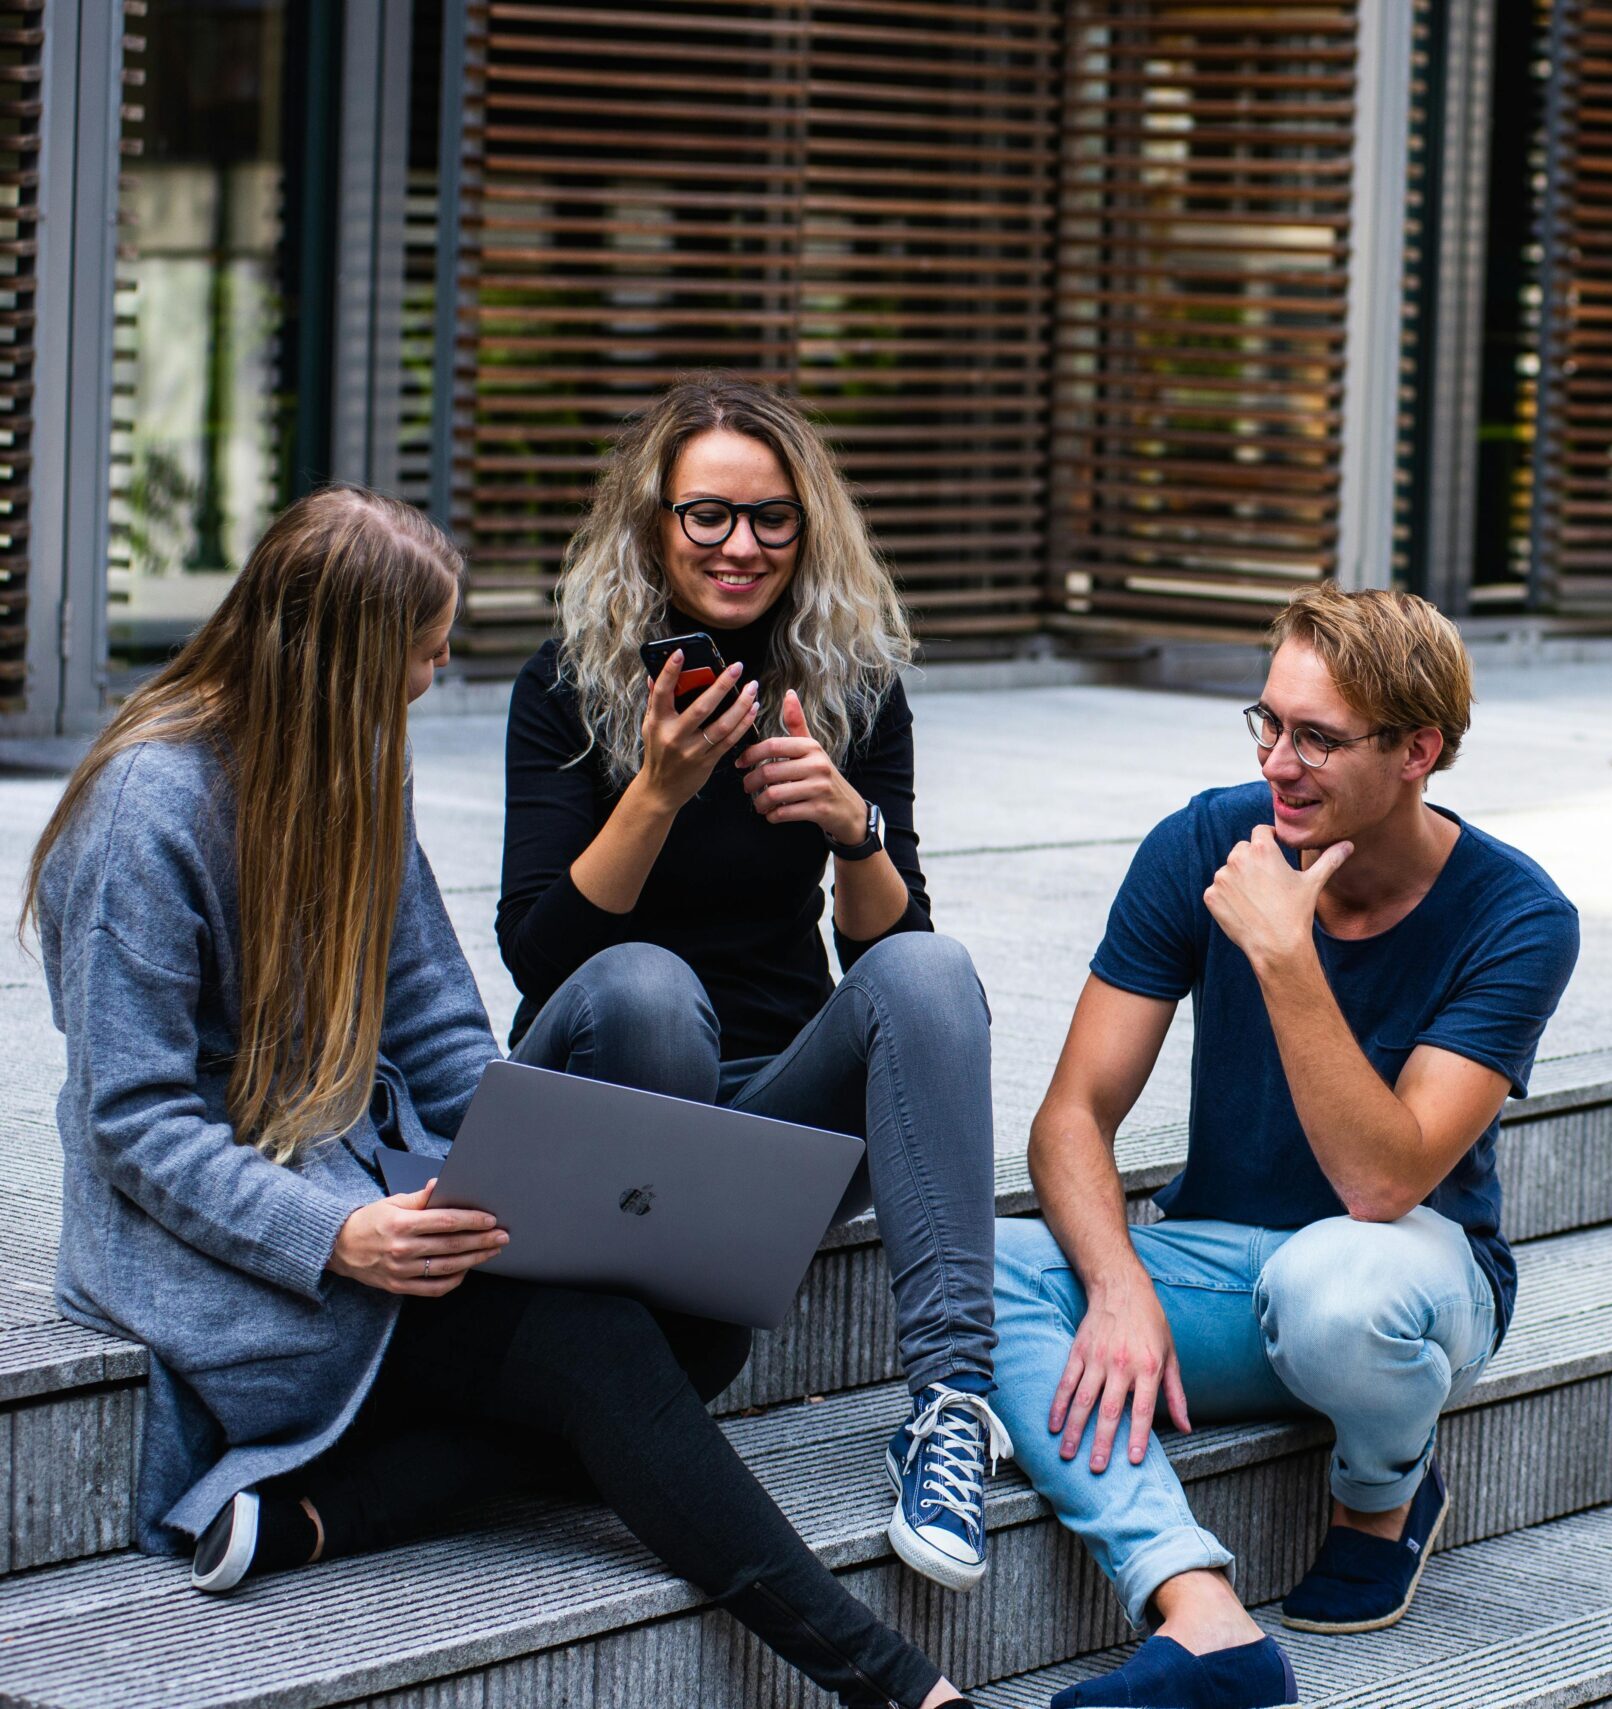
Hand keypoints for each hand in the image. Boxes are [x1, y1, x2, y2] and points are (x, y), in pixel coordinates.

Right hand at [327, 1181, 508, 1295]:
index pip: (446, 1222)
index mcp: (402, 1224)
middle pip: (452, 1245)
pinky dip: (454, 1280)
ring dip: (475, 1259)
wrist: (338, 1247)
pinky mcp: (399, 1287)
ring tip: (492, 1251)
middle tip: (502, 1236)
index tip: (491, 1219)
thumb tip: (440, 1184)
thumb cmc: (369, 1221)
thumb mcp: (392, 1202)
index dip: (472, 1221)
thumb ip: (420, 1197)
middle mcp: (403, 1249)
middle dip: (482, 1240)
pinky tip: (466, 1269)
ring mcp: (401, 1271)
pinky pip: (434, 1288)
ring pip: (448, 1267)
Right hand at [636, 651, 760, 813]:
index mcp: (658, 722)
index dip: (670, 671)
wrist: (661, 790)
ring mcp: (692, 750)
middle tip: (737, 667)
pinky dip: (743, 723)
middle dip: (722, 685)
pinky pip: (730, 740)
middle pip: (701, 707)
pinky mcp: (707, 762)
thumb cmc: (657, 753)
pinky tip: (752, 709)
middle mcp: (674, 736)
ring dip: (741, 705)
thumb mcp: (650, 726)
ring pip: (722, 725)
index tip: (681, 652)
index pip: (662, 692)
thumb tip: (653, 674)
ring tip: (752, 688)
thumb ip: (654, 700)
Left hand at [737, 689, 864, 841]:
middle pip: (770, 771)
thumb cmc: (823, 776)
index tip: (740, 763)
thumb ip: (797, 723)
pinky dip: (773, 816)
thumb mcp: (812, 749)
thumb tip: (789, 693)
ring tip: (758, 804)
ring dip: (760, 802)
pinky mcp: (819, 810)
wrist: (849, 809)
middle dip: (751, 782)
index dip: (751, 754)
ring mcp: (819, 788)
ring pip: (775, 794)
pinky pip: (784, 813)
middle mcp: (817, 765)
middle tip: (746, 787)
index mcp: (811, 747)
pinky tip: (772, 814)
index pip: (773, 745)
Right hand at [1050, 1267, 1189, 1469]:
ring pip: (1083, 1400)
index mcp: (1148, 1368)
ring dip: (1075, 1430)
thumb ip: (1176, 1395)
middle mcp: (1121, 1365)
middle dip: (1102, 1442)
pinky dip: (1059, 1405)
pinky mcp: (1079, 1352)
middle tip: (1097, 1469)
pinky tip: (1054, 1424)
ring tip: (1068, 1454)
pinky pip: (1066, 1382)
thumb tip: (1185, 1427)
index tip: (1132, 1460)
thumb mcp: (1171, 1356)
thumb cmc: (1151, 1323)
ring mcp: (1097, 1358)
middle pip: (1110, 1410)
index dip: (1138, 1436)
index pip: (1142, 1410)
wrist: (1122, 1288)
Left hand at [1203, 824, 1353, 972]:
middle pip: (1243, 850)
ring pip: (1229, 870)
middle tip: (1268, 882)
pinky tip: (1244, 909)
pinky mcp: (1211, 896)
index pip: (1261, 831)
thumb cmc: (1297, 912)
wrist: (1277, 945)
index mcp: (1262, 849)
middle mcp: (1238, 858)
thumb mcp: (1313, 882)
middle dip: (1253, 861)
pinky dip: (1227, 897)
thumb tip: (1348, 845)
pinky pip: (1217, 890)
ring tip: (1258, 899)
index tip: (1275, 851)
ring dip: (1239, 879)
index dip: (1269, 840)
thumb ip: (1329, 859)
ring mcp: (1221, 878)